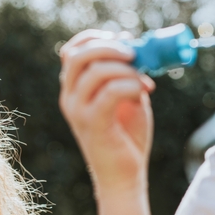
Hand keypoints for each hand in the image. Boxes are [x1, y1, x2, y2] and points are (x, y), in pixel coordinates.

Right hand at [59, 30, 154, 195]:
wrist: (124, 176)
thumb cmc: (127, 137)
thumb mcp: (128, 97)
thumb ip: (126, 72)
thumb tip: (131, 41)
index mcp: (74, 89)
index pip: (70, 51)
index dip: (94, 38)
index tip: (121, 40)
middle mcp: (70, 98)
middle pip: (78, 55)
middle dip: (109, 47)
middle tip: (135, 54)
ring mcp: (78, 111)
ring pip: (96, 71)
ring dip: (126, 68)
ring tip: (144, 81)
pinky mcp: (94, 124)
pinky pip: (111, 92)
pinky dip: (130, 85)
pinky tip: (143, 92)